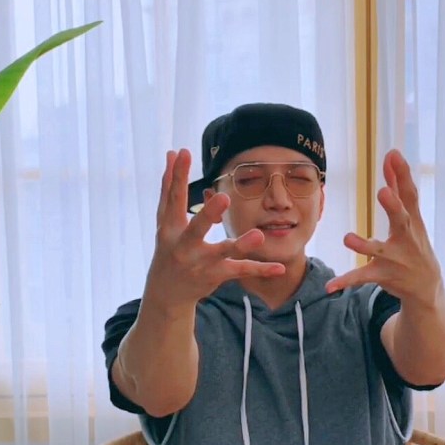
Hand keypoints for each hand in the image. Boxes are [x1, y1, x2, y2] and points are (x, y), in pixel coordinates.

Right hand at [144, 149, 284, 312]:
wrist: (167, 292)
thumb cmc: (168, 248)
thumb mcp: (165, 220)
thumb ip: (169, 187)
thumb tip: (170, 153)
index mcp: (170, 228)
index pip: (173, 198)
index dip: (177, 176)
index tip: (183, 152)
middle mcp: (184, 246)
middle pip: (196, 229)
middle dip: (208, 214)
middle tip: (224, 197)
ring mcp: (201, 262)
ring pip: (223, 252)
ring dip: (240, 245)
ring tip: (258, 235)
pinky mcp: (217, 275)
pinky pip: (242, 270)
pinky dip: (261, 270)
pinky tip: (280, 268)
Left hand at [326, 150, 441, 306]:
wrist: (427, 286)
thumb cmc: (416, 245)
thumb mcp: (412, 218)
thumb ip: (399, 188)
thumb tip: (392, 156)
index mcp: (413, 222)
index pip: (410, 196)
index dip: (403, 175)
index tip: (393, 155)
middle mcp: (406, 239)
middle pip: (402, 221)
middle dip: (393, 207)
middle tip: (383, 192)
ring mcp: (395, 259)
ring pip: (378, 251)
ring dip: (363, 246)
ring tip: (348, 238)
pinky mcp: (383, 275)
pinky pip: (362, 277)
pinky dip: (346, 281)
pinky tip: (329, 286)